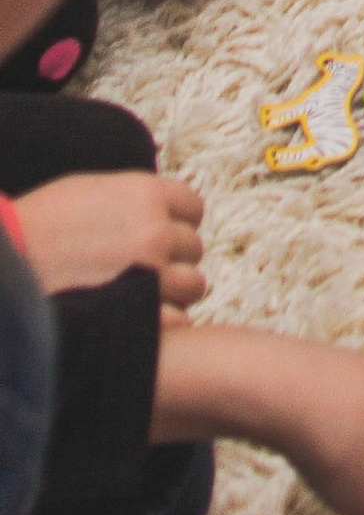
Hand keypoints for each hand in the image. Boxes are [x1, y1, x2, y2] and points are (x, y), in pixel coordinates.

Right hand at [16, 170, 205, 308]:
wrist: (5, 266)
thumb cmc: (38, 227)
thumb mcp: (88, 190)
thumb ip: (132, 199)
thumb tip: (160, 209)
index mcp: (146, 194)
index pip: (192, 208)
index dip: (175, 223)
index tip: (157, 236)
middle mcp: (156, 232)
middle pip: (193, 249)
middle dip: (172, 259)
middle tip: (141, 270)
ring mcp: (151, 276)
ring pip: (193, 286)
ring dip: (173, 292)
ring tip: (140, 297)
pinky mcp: (141, 316)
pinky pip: (178, 321)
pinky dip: (164, 323)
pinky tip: (137, 321)